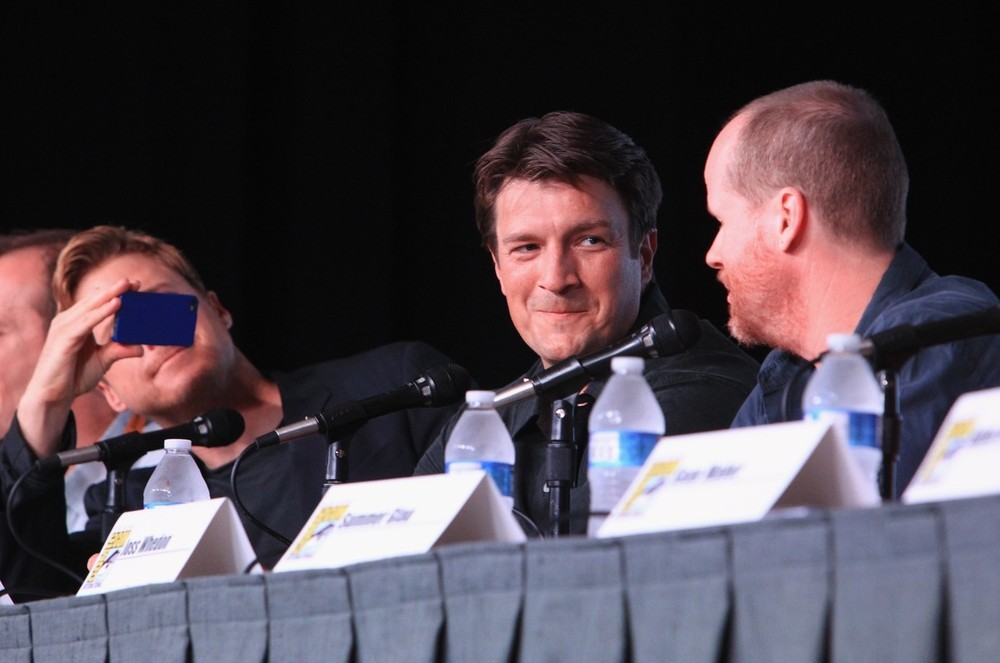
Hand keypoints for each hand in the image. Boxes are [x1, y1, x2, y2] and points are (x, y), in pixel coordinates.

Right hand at [16, 278, 143, 456]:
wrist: (53, 396)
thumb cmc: (74, 375)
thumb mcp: (103, 360)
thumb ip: (119, 350)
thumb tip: (141, 348)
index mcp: (76, 323)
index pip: (97, 303)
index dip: (114, 293)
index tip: (135, 285)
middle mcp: (68, 321)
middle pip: (94, 301)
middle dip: (115, 290)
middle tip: (134, 281)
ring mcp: (64, 329)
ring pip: (89, 308)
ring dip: (109, 296)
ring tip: (126, 286)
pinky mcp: (64, 340)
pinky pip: (85, 323)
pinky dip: (101, 313)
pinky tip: (116, 305)